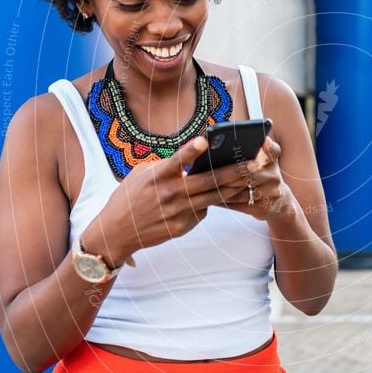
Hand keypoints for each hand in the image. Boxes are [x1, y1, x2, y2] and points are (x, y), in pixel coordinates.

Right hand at [92, 136, 251, 264]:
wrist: (116, 232)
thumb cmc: (128, 197)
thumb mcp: (141, 174)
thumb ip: (165, 165)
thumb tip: (191, 158)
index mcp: (157, 177)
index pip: (177, 161)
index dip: (191, 151)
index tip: (205, 140)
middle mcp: (170, 194)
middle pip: (208, 181)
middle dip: (235, 171)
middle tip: (255, 162)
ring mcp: (178, 212)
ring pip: (213, 198)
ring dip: (235, 187)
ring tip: (252, 177)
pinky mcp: (182, 226)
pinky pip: (203, 212)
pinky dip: (213, 202)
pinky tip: (228, 195)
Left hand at [206, 136, 294, 220]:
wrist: (280, 202)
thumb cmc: (262, 176)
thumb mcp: (263, 162)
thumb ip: (251, 151)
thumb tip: (222, 146)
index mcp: (272, 161)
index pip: (273, 150)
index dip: (268, 146)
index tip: (262, 141)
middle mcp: (274, 176)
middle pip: (245, 173)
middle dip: (224, 173)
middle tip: (205, 172)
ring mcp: (271, 194)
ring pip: (239, 191)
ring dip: (220, 189)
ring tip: (202, 187)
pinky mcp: (263, 209)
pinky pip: (239, 205)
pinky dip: (224, 202)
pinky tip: (212, 198)